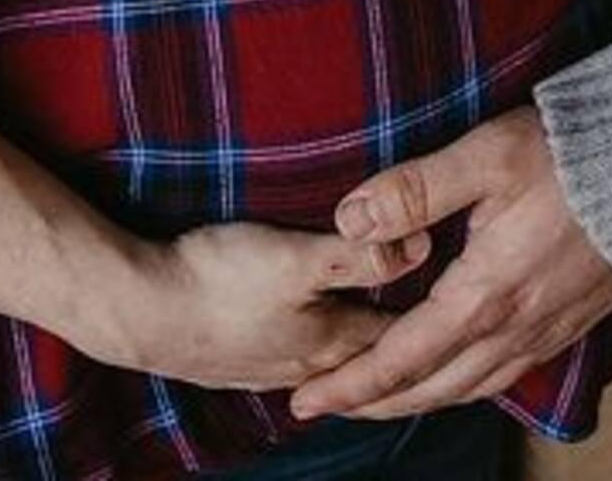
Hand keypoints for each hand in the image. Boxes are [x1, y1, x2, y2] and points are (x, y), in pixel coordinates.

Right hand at [85, 220, 429, 391]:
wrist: (138, 312)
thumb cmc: (216, 279)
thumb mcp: (295, 258)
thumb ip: (359, 252)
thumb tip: (425, 244)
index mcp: (334, 340)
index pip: (405, 336)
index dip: (440, 318)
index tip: (472, 302)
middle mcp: (310, 363)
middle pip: (374, 358)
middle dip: (409, 348)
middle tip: (447, 340)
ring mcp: (272, 366)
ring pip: (336, 362)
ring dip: (366, 353)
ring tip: (393, 348)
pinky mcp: (239, 358)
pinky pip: (300, 358)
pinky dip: (325, 352)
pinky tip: (317, 345)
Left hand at [287, 108, 611, 420]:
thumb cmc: (573, 155)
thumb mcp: (486, 156)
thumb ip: (414, 190)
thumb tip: (348, 219)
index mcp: (485, 294)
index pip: (400, 358)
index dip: (349, 384)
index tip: (304, 400)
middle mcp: (516, 328)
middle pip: (430, 388)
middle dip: (373, 402)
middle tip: (325, 404)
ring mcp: (548, 331)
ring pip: (469, 389)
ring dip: (417, 399)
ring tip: (378, 397)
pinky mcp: (572, 323)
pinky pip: (505, 376)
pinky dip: (463, 386)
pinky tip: (453, 372)